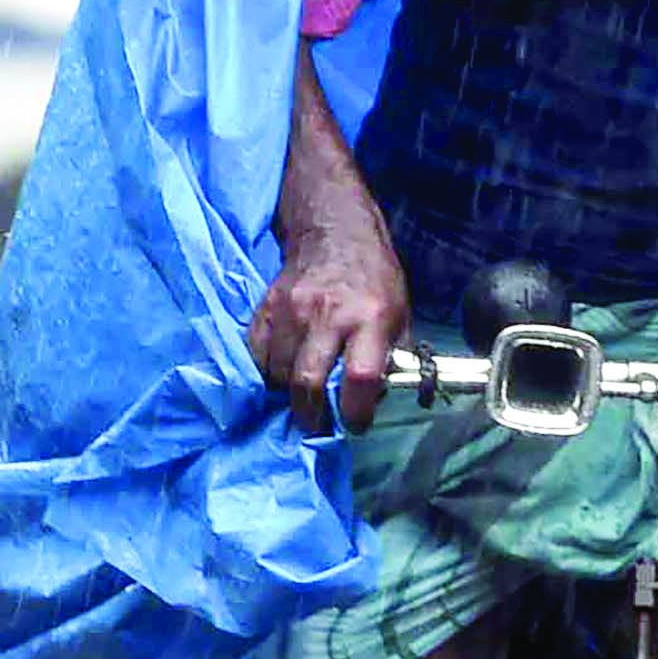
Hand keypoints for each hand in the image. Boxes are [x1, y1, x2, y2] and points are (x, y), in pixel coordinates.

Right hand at [249, 195, 409, 432]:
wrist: (333, 232)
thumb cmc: (374, 279)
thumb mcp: (400, 314)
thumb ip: (391, 356)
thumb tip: (378, 398)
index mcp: (370, 317)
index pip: (360, 377)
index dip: (355, 412)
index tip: (355, 423)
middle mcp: (328, 314)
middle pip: (308, 381)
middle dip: (311, 415)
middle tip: (317, 426)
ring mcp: (292, 310)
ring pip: (279, 372)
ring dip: (288, 395)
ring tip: (301, 397)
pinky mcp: (267, 307)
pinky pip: (258, 354)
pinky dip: (266, 372)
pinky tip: (281, 375)